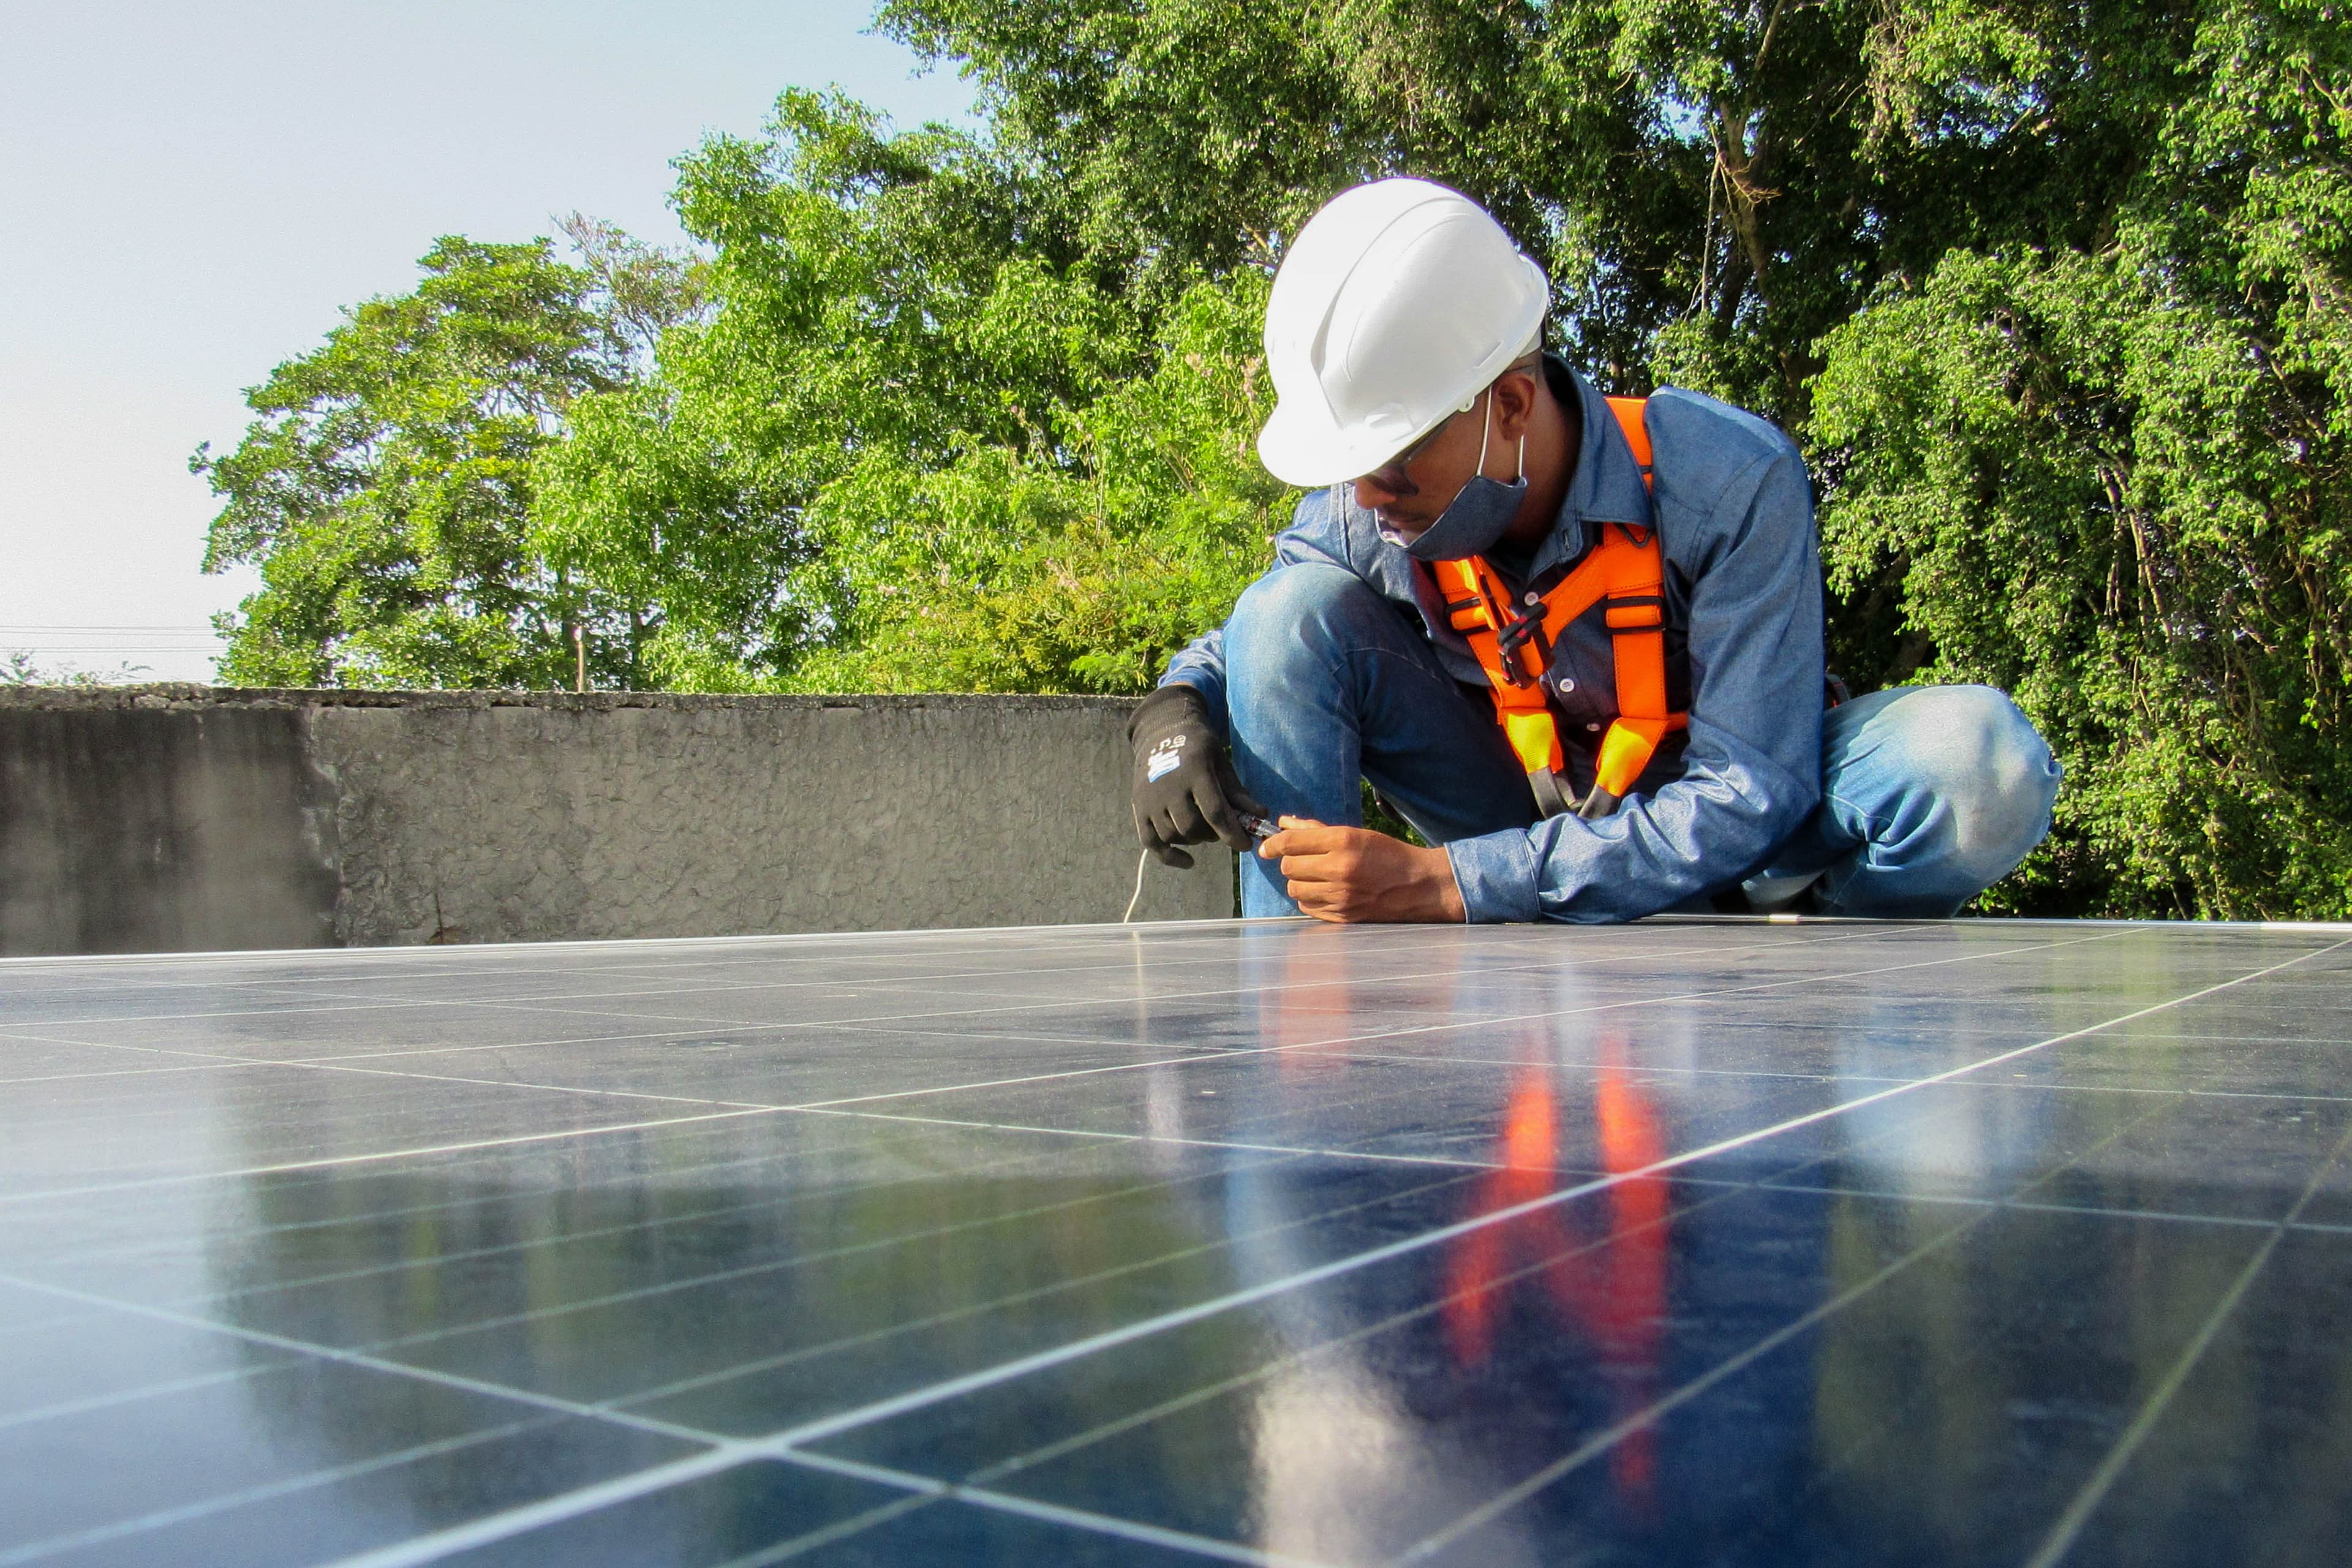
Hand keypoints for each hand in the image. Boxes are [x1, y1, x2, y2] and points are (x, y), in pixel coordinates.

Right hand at [1128, 684, 1266, 867]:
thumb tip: (1261, 815)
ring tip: (1204, 831)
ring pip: (1173, 835)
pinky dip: (1169, 857)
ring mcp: (1150, 799)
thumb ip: (1237, 791)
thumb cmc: (1198, 748)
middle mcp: (1169, 787)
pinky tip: (1188, 861)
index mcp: (1194, 772)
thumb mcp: (1221, 762)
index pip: (1215, 812)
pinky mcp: (1139, 808)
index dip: (1232, 833)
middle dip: (1212, 835)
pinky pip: (1151, 843)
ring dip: (1193, 840)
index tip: (1246, 845)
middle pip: (1192, 828)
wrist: (1160, 733)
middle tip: (1221, 829)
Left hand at [1260, 817, 1466, 922]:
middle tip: (1304, 860)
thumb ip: (1316, 829)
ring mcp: (1341, 896)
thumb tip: (1283, 822)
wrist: (1419, 885)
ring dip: (1299, 882)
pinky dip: (1310, 899)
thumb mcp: (1355, 833)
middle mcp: (1340, 869)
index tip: (1267, 847)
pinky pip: (1307, 908)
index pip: (1292, 842)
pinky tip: (1324, 892)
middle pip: (1289, 867)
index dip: (1273, 843)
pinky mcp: (1343, 916)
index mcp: (1344, 841)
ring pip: (1295, 889)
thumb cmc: (1387, 854)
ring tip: (1314, 877)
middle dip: (1291, 862)